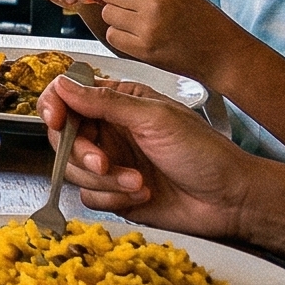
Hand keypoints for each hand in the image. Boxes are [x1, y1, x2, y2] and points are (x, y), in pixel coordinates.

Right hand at [39, 75, 260, 238]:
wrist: (230, 200)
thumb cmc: (204, 153)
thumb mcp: (155, 118)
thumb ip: (105, 102)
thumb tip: (63, 84)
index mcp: (118, 103)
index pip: (68, 96)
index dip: (54, 107)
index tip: (56, 121)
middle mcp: (109, 131)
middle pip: (62, 138)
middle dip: (81, 154)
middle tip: (105, 163)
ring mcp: (111, 163)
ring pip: (73, 170)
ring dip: (104, 181)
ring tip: (139, 182)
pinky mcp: (114, 194)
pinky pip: (89, 197)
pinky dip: (112, 199)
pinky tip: (141, 195)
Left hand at [82, 0, 251, 86]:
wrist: (224, 54)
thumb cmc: (203, 20)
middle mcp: (155, 5)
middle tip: (121, 1)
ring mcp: (149, 29)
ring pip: (108, 13)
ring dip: (115, 16)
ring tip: (133, 20)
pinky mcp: (145, 50)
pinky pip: (112, 35)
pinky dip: (119, 34)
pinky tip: (134, 35)